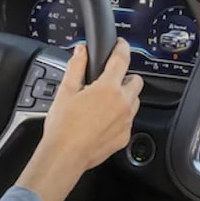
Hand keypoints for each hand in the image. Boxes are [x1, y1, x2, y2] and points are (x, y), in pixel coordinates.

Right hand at [18, 39, 143, 200]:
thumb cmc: (63, 126)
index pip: (122, 59)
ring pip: (135, 101)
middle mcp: (122, 103)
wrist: (65, 155)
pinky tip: (103, 120)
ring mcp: (126, 121)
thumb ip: (76, 66)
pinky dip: (120, 116)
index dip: (122, 47)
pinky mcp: (124, 136)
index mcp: (108, 88)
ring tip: (104, 102)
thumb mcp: (65, 91)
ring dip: (124, 97)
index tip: (121, 45)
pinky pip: (129, 120)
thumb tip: (81, 51)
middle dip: (125, 77)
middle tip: (108, 81)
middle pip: (136, 81)